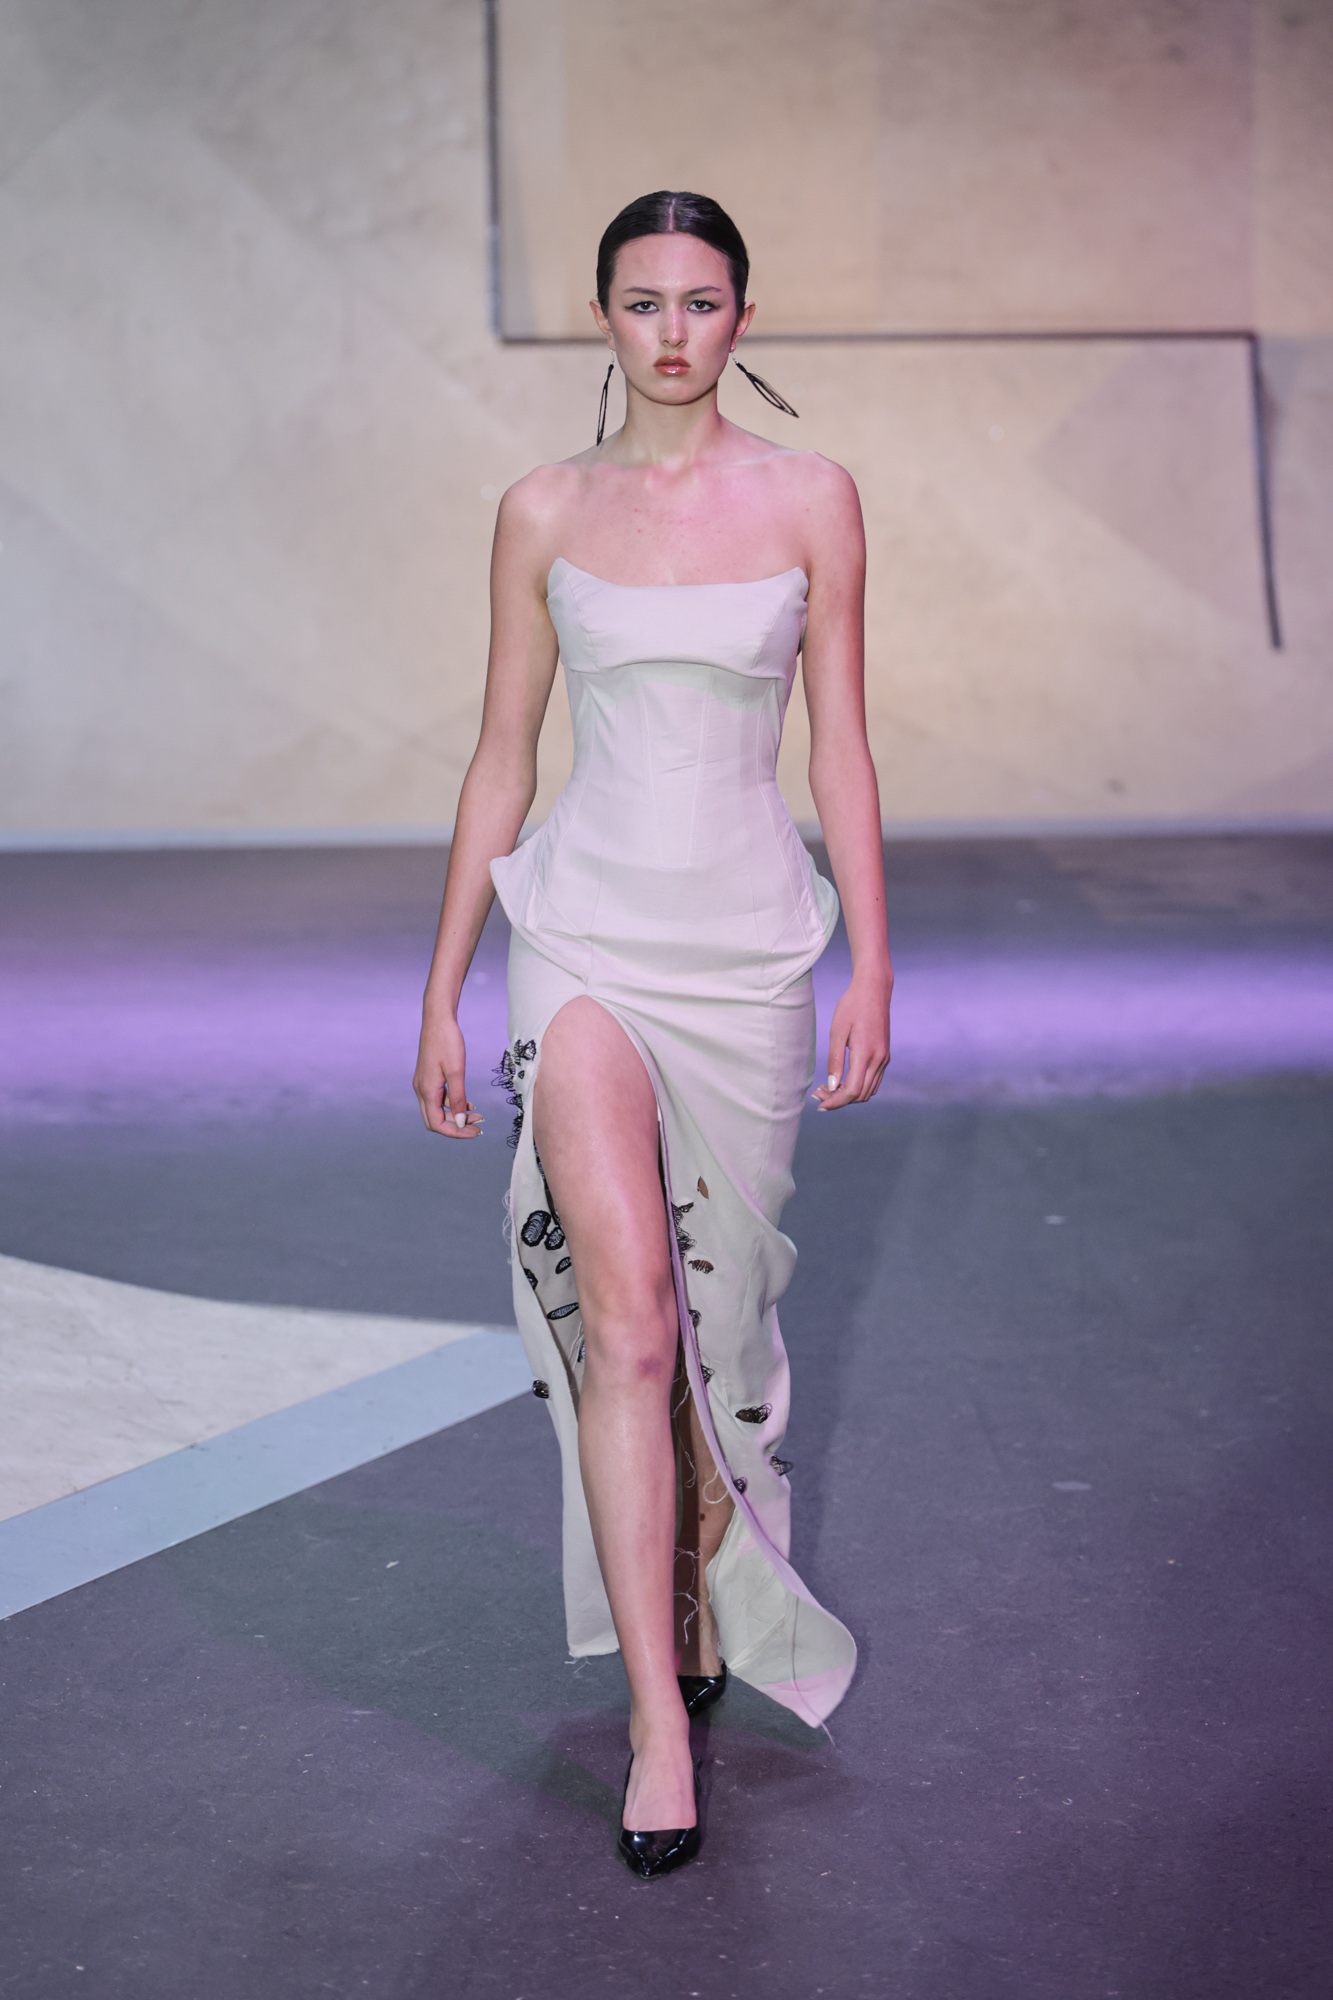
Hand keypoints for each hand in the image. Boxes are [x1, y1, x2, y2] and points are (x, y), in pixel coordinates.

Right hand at [413, 1006, 483, 1137]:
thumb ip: (457, 1098)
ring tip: (477, 1114)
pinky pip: (439, 1098)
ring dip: (456, 1115)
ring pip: (437, 1110)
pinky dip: (453, 1104)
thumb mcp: (456, 1071)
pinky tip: (468, 1102)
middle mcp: (421, 1090)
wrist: (438, 1019)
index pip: (437, 1124)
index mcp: (426, 1090)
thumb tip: (459, 1122)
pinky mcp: (428, 1077)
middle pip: (435, 1121)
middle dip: (456, 1127)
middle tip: (478, 1127)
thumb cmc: (447, 1042)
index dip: (456, 1132)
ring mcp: (423, 1083)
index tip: (474, 1132)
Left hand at [812, 967, 891, 1110]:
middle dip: (839, 1099)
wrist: (874, 989)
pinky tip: (843, 1080)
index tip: (820, 1104)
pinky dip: (859, 1087)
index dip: (836, 1101)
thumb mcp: (838, 1030)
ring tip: (828, 1087)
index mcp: (866, 1053)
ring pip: (868, 1091)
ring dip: (849, 1094)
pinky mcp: (885, 1055)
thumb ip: (835, 1059)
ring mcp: (884, 1058)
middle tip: (819, 1093)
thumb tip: (832, 1086)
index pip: (852, 1090)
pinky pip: (874, 1081)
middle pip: (860, 1095)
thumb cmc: (852, 1006)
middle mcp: (879, 1059)